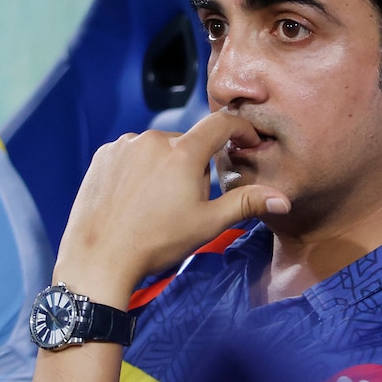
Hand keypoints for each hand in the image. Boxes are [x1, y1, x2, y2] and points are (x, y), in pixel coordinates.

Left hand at [53, 112, 289, 305]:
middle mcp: (153, 140)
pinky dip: (138, 169)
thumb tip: (282, 199)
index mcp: (183, 153)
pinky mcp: (103, 155)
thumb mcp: (207, 224)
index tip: (247, 139)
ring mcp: (124, 145)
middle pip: (187, 143)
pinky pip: (131, 154)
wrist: (98, 257)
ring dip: (165, 166)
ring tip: (155, 203)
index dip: (240, 128)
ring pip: (158, 149)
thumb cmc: (156, 243)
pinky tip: (133, 197)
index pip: (221, 124)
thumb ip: (245, 204)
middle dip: (195, 164)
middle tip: (187, 201)